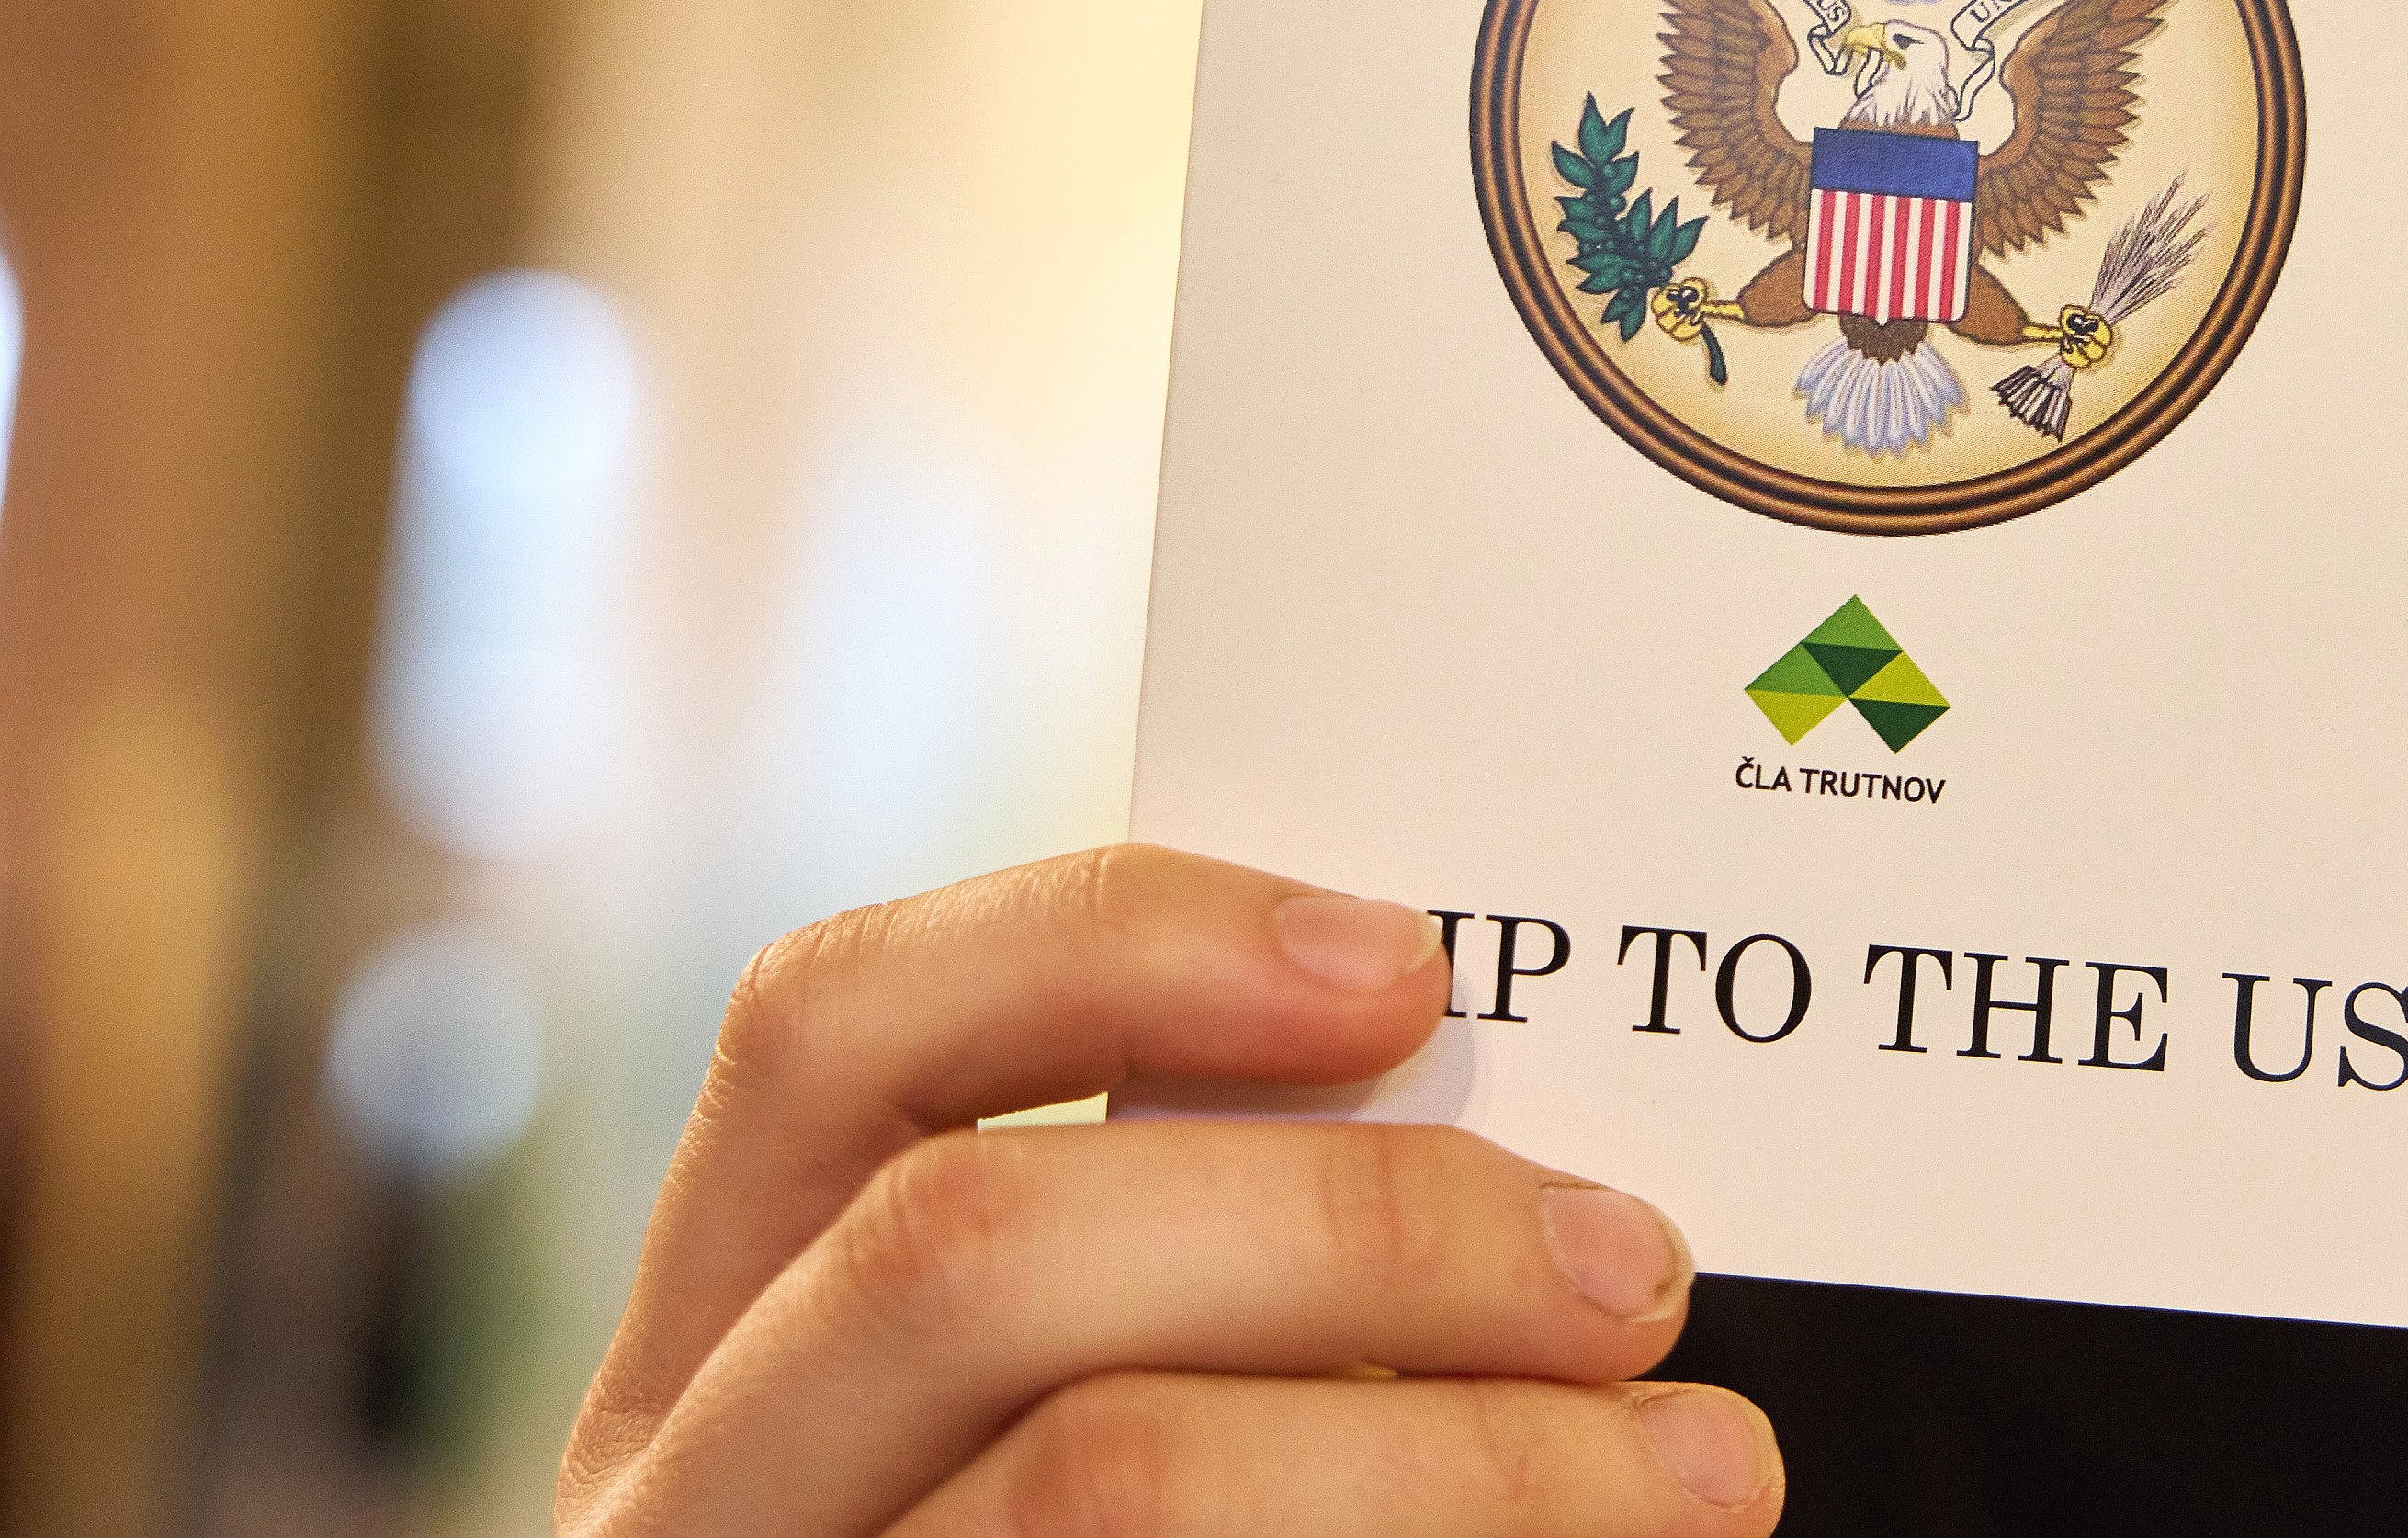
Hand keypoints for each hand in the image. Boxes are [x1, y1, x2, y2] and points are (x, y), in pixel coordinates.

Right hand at [558, 847, 1781, 1534]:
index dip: (1119, 945)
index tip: (1408, 965)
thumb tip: (1534, 1156)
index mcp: (721, 1321)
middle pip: (970, 1245)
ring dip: (1463, 1458)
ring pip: (1100, 1478)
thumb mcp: (1095, 1371)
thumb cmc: (1170, 1507)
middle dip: (1352, 1226)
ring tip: (1697, 1470)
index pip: (833, 1024)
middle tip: (1636, 1272)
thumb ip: (1211, 1246)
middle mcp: (691, 1481)